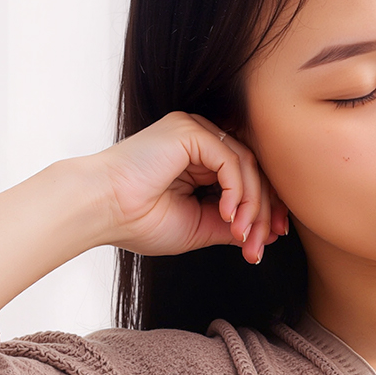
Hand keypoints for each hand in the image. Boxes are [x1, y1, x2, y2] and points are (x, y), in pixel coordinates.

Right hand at [88, 112, 290, 263]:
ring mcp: (194, 132)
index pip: (246, 179)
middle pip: (251, 171)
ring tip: (241, 234)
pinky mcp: (189, 130)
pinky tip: (228, 214)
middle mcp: (199, 141)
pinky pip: (230, 159)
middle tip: (262, 244)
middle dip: (262, 211)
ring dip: (251, 205)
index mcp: (198, 161)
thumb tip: (268, 234)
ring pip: (245, 165)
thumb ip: (231, 225)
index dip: (264, 208)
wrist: (101, 211)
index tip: (273, 238)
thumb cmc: (137, 221)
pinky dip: (236, 189)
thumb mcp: (197, 227)